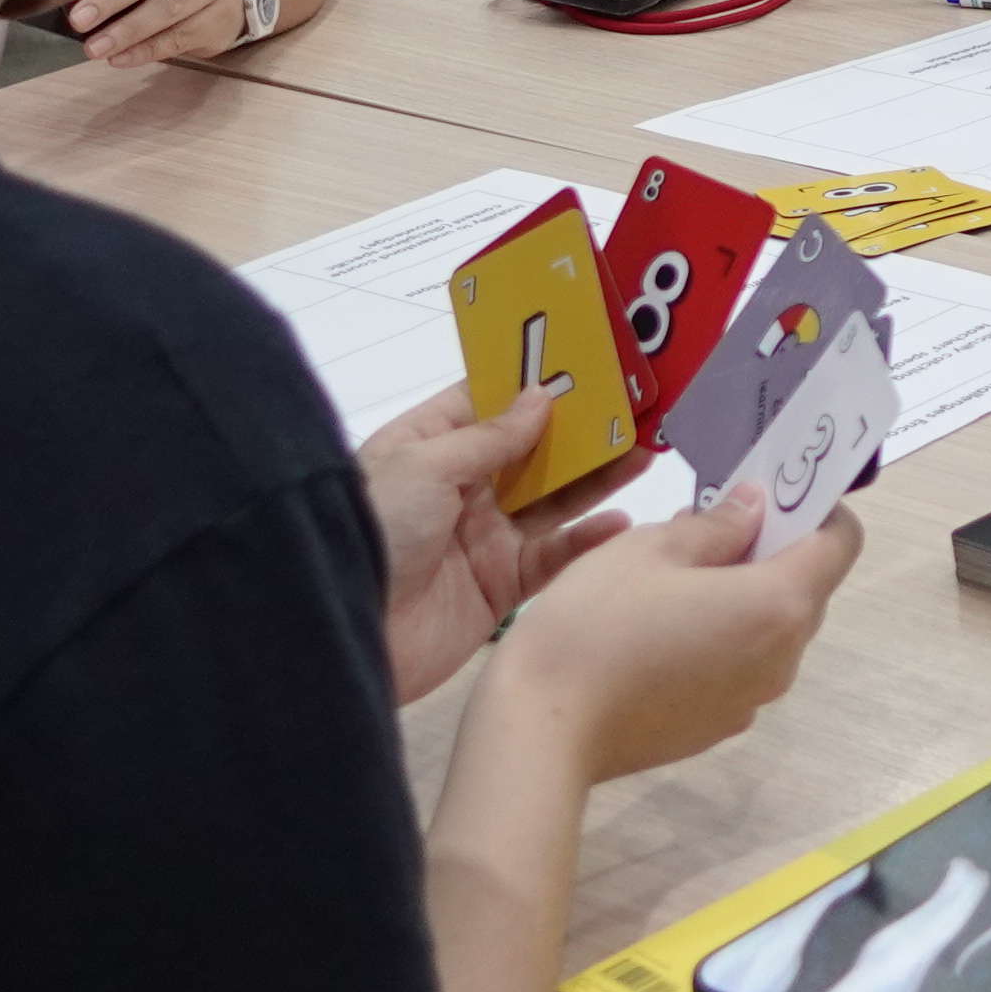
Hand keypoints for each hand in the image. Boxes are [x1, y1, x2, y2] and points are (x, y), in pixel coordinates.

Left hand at [363, 393, 650, 705]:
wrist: (348, 629)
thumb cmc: (376, 528)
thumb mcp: (425, 465)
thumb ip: (489, 437)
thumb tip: (541, 396)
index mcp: (428, 447)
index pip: (486, 403)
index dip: (533, 383)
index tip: (585, 362)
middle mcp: (460, 488)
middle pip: (530, 452)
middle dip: (578, 430)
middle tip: (633, 409)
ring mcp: (483, 537)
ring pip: (552, 501)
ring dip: (596, 478)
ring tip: (642, 452)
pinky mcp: (501, 585)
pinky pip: (552, 556)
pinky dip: (586, 541)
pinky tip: (618, 522)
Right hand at [474, 489, 864, 784]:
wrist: (544, 729)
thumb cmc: (599, 621)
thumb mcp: (653, 548)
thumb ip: (718, 525)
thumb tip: (755, 507)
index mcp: (778, 605)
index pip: (841, 543)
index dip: (817, 509)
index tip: (772, 494)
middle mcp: (782, 659)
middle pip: (806, 589)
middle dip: (772, 551)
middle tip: (709, 527)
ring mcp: (752, 701)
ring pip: (771, 630)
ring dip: (743, 595)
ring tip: (674, 577)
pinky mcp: (718, 728)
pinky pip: (740, 667)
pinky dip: (721, 638)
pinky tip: (660, 631)